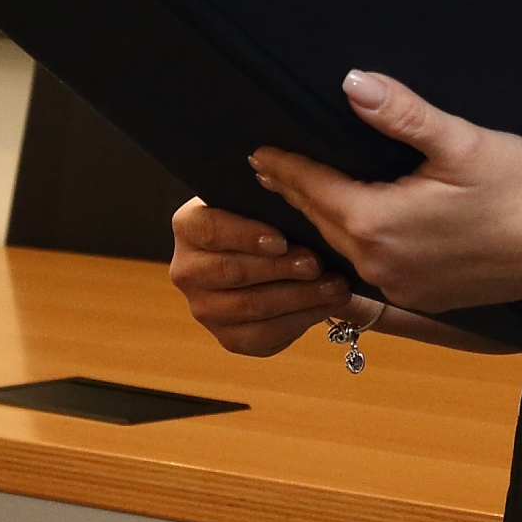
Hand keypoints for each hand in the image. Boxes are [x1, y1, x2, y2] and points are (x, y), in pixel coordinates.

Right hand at [167, 196, 379, 356]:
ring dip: (298, 296)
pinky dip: (299, 321)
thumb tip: (300, 183)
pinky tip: (326, 306)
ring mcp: (204, 309)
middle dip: (280, 268)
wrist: (277, 263)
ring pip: (251, 306)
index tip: (281, 239)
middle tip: (317, 263)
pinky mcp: (228, 338)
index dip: (245, 235)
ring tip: (335, 285)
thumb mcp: (267, 205)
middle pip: (232, 272)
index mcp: (189, 226)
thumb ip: (276, 198)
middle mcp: (187, 270)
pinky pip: (263, 335)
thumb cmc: (273, 222)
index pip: (210, 229)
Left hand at [250, 71, 521, 312]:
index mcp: (380, 223)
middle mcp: (381, 263)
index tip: (257, 150)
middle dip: (292, 192)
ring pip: (342, 248)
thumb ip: (401, 114)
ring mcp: (402, 286)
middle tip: (266, 168)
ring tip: (301, 195)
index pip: (314, 188)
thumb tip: (351, 83)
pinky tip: (352, 228)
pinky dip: (351, 244)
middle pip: (322, 221)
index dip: (284, 166)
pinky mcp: (423, 298)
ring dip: (320, 220)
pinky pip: (369, 268)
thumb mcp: (462, 142)